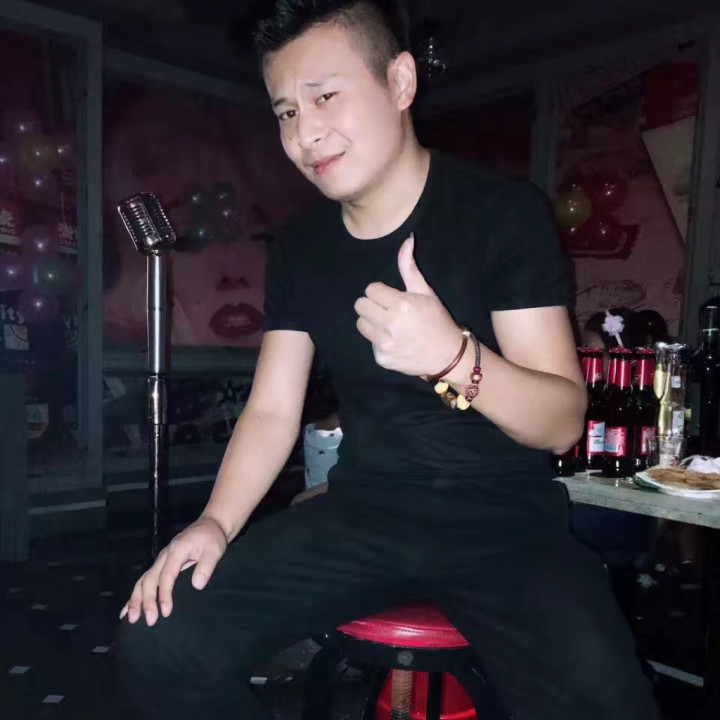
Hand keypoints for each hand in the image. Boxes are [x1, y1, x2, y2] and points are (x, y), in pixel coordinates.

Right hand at [119, 516, 227, 626]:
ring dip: (136, 599)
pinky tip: (127, 608)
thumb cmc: (212, 538)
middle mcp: (164, 556)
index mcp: (176, 551)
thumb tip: (197, 585)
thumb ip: (206, 566)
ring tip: (132, 619)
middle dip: (147, 601)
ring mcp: (161, 560)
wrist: (209, 525)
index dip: (164, 595)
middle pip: (150, 579)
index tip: (166, 612)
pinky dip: (135, 595)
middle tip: (150, 621)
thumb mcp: (214, 550)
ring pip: (143, 580)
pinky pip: (145, 580)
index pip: (166, 576)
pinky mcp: (161, 564)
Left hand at [354, 235, 461, 376]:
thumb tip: (407, 240)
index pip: (370, 290)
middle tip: (388, 310)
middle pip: (361, 306)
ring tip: (389, 326)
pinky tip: (395, 341)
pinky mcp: (381, 358)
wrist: (447, 356)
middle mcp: (390, 324)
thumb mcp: (425, 292)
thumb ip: (409, 268)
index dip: (381, 292)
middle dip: (372, 305)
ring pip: (361, 324)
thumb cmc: (437, 320)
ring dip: (372, 323)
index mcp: (401, 305)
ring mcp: (384, 343)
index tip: (393, 298)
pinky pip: (369, 343)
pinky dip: (379, 340)